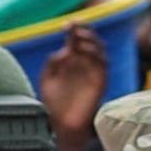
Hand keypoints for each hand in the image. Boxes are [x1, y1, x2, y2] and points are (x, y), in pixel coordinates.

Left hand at [40, 23, 109, 150]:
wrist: (61, 125)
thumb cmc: (53, 104)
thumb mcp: (47, 79)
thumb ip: (53, 63)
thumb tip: (66, 52)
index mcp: (71, 61)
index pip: (76, 40)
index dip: (74, 30)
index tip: (67, 25)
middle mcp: (83, 64)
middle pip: (90, 40)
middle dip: (84, 31)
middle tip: (75, 28)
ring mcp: (92, 72)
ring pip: (99, 49)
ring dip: (91, 40)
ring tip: (79, 38)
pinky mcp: (100, 81)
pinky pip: (103, 63)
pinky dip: (96, 54)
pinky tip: (84, 50)